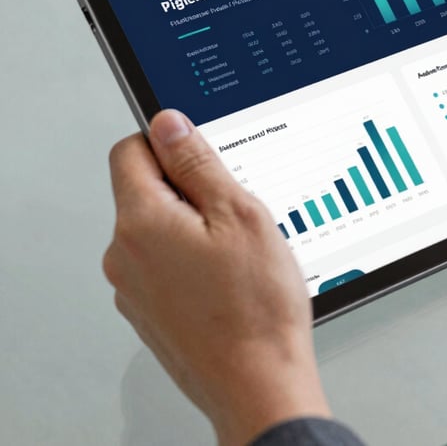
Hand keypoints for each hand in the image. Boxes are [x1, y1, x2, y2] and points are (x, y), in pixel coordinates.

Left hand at [104, 110, 329, 445]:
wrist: (259, 386)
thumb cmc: (255, 309)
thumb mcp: (239, 213)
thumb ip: (197, 162)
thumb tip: (168, 123)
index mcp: (141, 222)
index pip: (130, 149)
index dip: (169, 142)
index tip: (201, 154)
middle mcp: (124, 255)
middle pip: (145, 189)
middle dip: (188, 188)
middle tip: (234, 212)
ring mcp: (132, 288)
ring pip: (158, 227)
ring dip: (193, 226)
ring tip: (236, 253)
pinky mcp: (148, 311)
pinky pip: (163, 263)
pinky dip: (191, 259)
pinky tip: (228, 278)